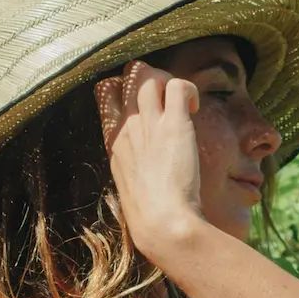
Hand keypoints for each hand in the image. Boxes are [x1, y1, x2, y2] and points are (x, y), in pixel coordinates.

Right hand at [94, 59, 206, 261]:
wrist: (162, 224)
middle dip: (150, 79)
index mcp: (113, 139)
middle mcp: (126, 126)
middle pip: (128, 76)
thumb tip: (147, 154)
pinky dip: (189, 90)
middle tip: (167, 102)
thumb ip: (134, 159)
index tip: (144, 106)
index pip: (104, 91)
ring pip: (148, 73)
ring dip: (168, 81)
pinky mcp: (173, 124)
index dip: (125, 88)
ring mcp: (148, 123)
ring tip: (181, 105)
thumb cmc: (150, 213)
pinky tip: (194, 108)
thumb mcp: (129, 182)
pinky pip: (178, 85)